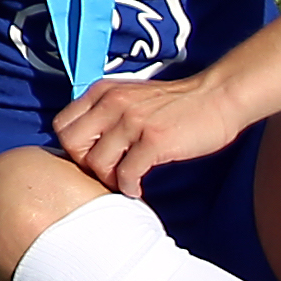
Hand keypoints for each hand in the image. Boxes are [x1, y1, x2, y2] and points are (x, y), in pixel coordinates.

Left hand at [52, 62, 244, 195]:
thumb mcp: (131, 96)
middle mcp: (113, 103)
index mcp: (103, 92)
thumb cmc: (176, 103)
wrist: (217, 97)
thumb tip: (86, 142)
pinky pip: (127, 173)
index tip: (90, 157)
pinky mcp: (155, 140)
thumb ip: (107, 111)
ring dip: (108, 180)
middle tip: (104, 173)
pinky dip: (129, 187)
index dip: (72, 147)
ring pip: (97, 162)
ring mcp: (133, 121)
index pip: (62, 124)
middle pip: (72, 144)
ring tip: (123, 183)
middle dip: (84, 164)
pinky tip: (137, 188)